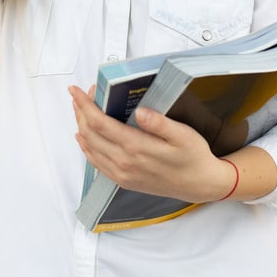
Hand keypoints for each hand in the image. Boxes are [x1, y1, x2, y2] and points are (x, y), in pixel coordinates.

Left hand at [69, 85, 235, 203]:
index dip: (85, 105)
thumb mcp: (183, 135)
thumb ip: (160, 123)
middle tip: (79, 95)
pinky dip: (86, 147)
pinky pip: (96, 163)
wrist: (199, 185)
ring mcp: (122, 174)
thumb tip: (140, 112)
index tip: (76, 91)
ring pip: (89, 148)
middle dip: (80, 112)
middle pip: (90, 134)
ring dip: (81, 127)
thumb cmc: (193, 157)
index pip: (100, 123)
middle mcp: (124, 163)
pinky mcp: (123, 181)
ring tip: (80, 110)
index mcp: (137, 148)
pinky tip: (85, 138)